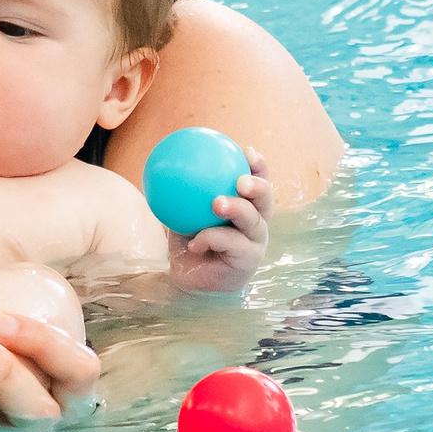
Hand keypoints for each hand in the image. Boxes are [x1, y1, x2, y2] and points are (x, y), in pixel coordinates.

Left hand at [168, 147, 270, 292]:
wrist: (189, 280)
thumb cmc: (189, 244)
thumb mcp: (185, 215)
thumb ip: (186, 194)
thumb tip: (166, 164)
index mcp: (248, 209)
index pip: (259, 183)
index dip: (258, 166)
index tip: (246, 151)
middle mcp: (256, 225)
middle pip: (266, 201)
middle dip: (258, 186)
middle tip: (240, 179)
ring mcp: (255, 245)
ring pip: (253, 222)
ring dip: (236, 208)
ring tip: (218, 203)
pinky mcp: (247, 262)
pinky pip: (231, 244)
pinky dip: (210, 239)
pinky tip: (194, 241)